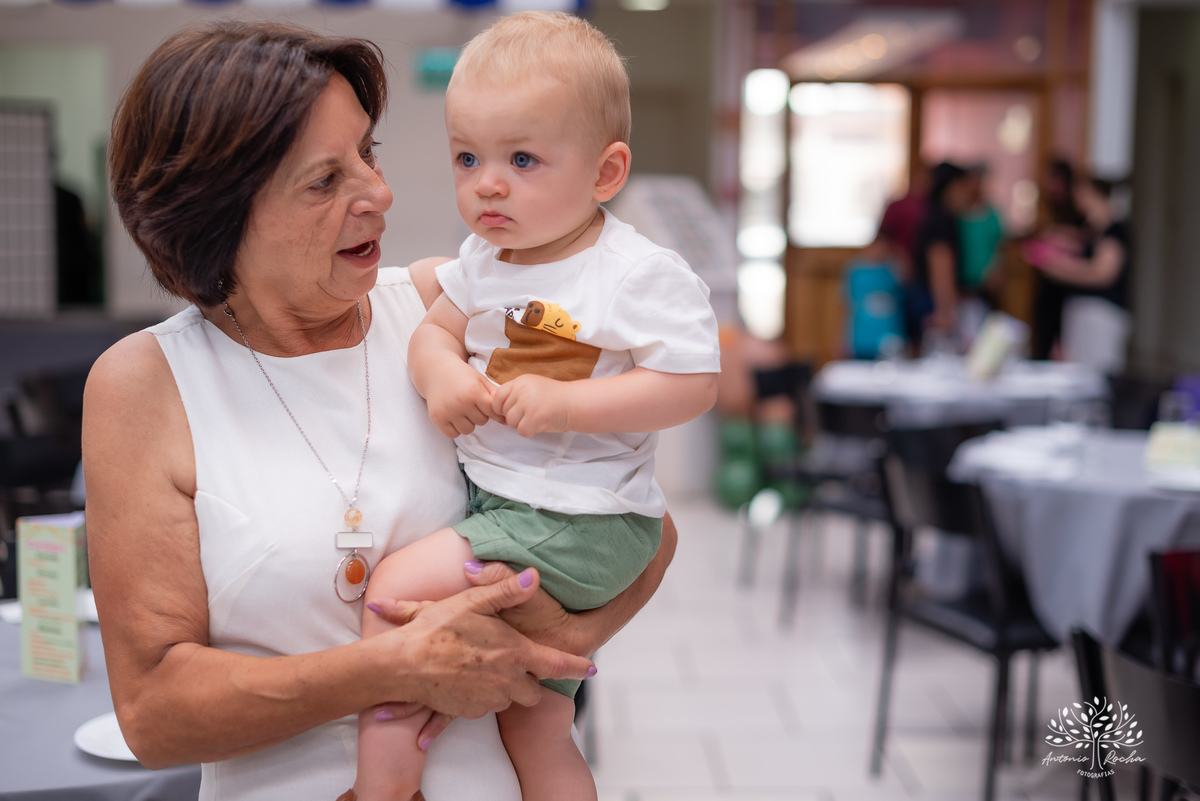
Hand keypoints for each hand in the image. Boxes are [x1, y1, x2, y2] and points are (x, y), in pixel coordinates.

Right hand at [367, 568, 593, 743]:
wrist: (404, 665)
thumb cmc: (438, 630)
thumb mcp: (473, 602)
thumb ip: (507, 590)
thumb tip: (533, 576)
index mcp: (515, 653)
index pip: (558, 664)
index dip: (578, 666)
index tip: (593, 668)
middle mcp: (508, 681)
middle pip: (533, 690)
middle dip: (529, 679)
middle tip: (511, 662)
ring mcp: (490, 700)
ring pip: (510, 698)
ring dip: (505, 687)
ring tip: (483, 667)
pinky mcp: (470, 712)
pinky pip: (487, 706)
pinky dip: (483, 695)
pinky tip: (466, 678)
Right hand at [425, 363, 497, 437]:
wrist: (437, 370)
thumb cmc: (462, 375)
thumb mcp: (481, 380)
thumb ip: (495, 396)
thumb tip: (506, 420)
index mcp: (474, 392)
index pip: (492, 412)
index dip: (492, 410)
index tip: (487, 405)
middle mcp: (461, 403)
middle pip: (482, 422)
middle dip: (479, 414)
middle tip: (471, 403)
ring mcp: (448, 411)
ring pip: (468, 430)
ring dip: (468, 422)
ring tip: (462, 410)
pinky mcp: (437, 418)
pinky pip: (453, 434)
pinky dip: (455, 428)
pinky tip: (453, 416)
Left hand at [492, 374, 571, 436]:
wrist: (575, 402)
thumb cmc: (554, 397)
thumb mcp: (533, 387)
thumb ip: (516, 393)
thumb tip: (495, 407)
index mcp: (521, 381)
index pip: (498, 396)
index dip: (501, 407)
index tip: (510, 411)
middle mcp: (522, 390)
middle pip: (504, 411)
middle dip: (514, 417)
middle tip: (530, 415)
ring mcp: (528, 403)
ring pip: (511, 422)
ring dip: (522, 425)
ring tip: (536, 419)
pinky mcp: (535, 417)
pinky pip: (522, 430)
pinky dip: (530, 432)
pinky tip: (540, 425)